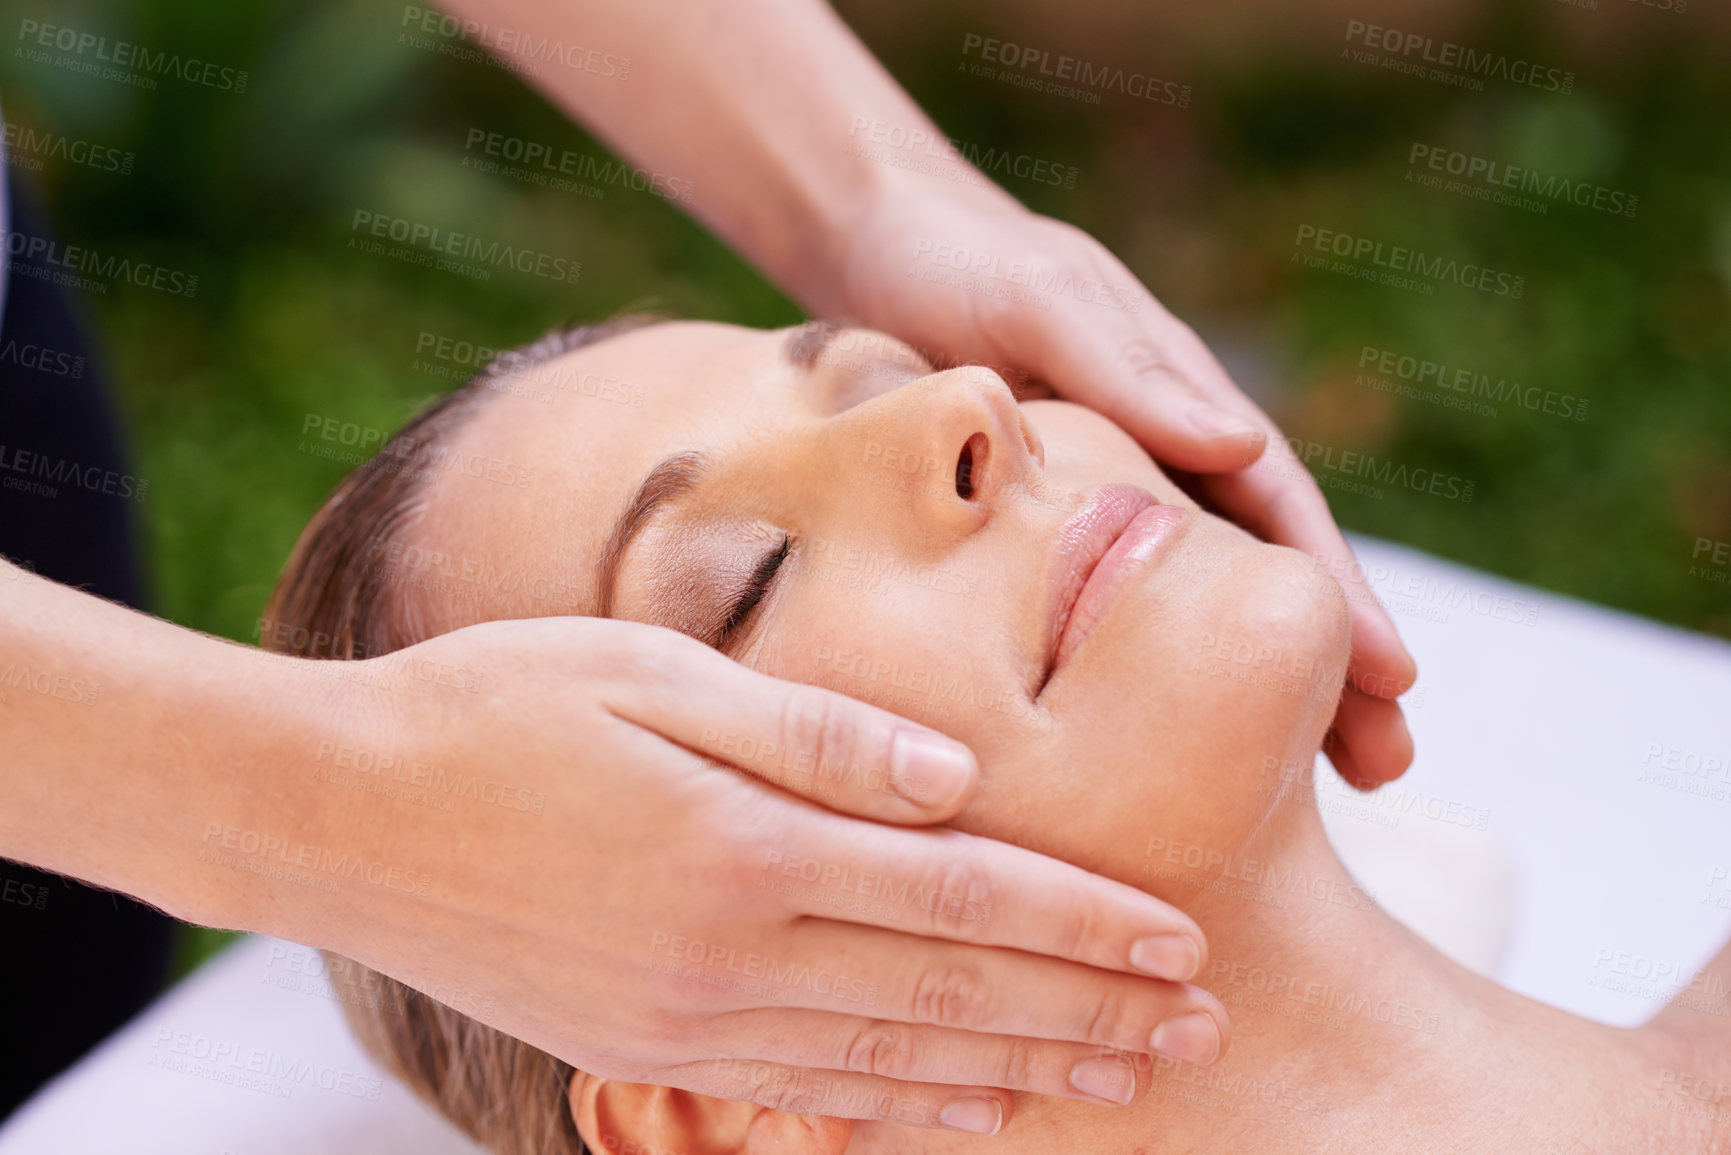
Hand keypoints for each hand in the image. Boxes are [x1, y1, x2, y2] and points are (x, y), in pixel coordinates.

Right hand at [308, 617, 1226, 1132]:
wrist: (336, 813)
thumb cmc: (494, 706)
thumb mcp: (647, 672)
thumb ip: (812, 729)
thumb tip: (958, 777)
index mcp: (744, 846)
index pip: (959, 893)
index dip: (1080, 922)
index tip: (1181, 941)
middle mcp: (727, 953)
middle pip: (949, 991)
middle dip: (1086, 1010)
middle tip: (1200, 1024)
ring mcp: (683, 1019)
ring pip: (894, 1059)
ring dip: (1021, 1070)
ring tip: (1126, 1079)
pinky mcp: (641, 1048)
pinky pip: (805, 1091)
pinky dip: (906, 1106)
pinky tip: (973, 1110)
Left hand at [836, 186, 1416, 787]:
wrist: (873, 248)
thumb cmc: (962, 263)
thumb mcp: (1045, 304)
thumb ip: (1129, 369)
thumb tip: (1243, 441)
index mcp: (1181, 405)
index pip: (1280, 512)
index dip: (1340, 596)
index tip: (1396, 682)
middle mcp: (1159, 458)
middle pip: (1259, 575)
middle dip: (1328, 667)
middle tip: (1388, 772)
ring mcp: (1103, 499)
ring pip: (1189, 606)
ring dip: (1248, 684)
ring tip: (1306, 789)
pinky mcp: (1035, 530)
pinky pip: (1102, 611)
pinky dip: (1145, 671)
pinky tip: (1154, 737)